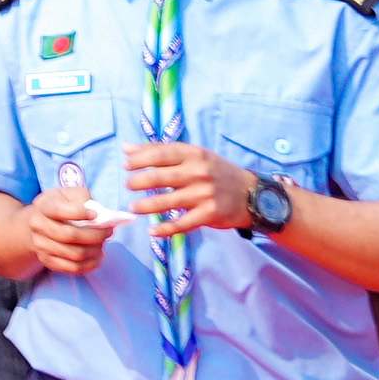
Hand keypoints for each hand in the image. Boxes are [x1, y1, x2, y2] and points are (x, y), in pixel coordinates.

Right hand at [22, 170, 116, 277]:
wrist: (39, 221)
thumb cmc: (61, 204)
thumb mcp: (70, 193)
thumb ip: (83, 199)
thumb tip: (100, 215)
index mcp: (43, 206)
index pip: (60, 211)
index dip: (80, 213)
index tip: (95, 214)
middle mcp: (37, 225)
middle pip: (70, 235)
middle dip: (95, 235)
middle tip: (108, 232)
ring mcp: (40, 245)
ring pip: (74, 254)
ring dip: (95, 250)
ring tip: (103, 244)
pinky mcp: (48, 261)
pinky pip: (73, 268)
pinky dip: (90, 264)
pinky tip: (97, 255)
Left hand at [122, 139, 257, 239]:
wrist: (252, 194)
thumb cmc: (217, 172)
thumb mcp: (195, 155)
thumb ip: (161, 151)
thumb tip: (126, 148)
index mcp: (194, 154)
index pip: (161, 154)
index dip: (140, 159)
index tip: (125, 165)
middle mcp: (199, 172)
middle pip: (161, 176)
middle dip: (139, 182)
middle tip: (128, 185)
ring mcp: (204, 194)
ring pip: (168, 201)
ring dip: (147, 206)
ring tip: (133, 207)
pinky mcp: (210, 214)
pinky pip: (183, 223)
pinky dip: (165, 229)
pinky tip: (152, 231)